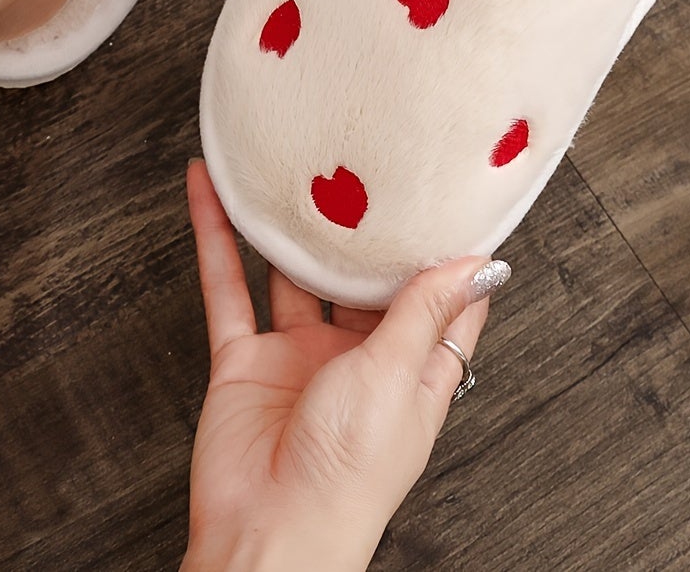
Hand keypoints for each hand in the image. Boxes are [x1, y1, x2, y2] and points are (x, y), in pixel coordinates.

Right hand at [181, 160, 507, 571]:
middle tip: (364, 156)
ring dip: (287, 224)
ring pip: (291, 272)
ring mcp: (298, 356)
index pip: (440, 299)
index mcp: (409, 369)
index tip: (453, 194)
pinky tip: (209, 192)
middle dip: (362, 226)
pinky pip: (227, 285)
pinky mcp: (245, 360)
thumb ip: (425, 310)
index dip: (449, 250)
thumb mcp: (397, 376)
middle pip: (362, 277)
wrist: (269, 534)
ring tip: (288, 159)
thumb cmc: (346, 478)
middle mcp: (356, 358)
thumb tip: (480, 262)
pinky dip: (216, 236)